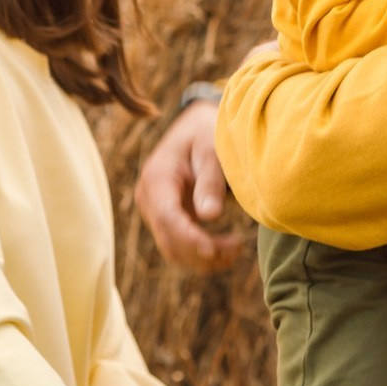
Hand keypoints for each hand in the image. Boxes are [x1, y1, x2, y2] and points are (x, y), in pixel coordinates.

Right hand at [134, 97, 244, 273]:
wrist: (197, 126)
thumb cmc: (207, 133)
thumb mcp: (212, 150)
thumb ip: (211, 181)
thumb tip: (209, 216)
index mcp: (157, 177)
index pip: (167, 217)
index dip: (189, 238)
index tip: (213, 250)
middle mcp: (149, 197)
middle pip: (169, 239)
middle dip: (202, 252)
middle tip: (238, 249)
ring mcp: (155, 211)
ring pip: (173, 249)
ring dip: (203, 259)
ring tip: (236, 251)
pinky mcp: (167, 219)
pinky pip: (179, 245)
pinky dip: (200, 255)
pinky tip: (226, 252)